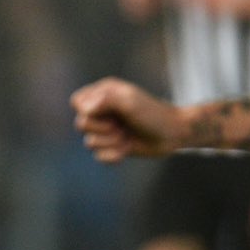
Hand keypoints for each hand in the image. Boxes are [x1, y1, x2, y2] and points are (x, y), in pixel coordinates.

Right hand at [70, 77, 184, 162]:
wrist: (173, 134)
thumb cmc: (153, 114)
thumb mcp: (130, 101)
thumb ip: (106, 100)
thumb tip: (85, 109)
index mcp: (103, 94)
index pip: (77, 101)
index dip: (87, 110)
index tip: (108, 111)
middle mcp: (101, 110)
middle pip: (81, 124)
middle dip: (103, 128)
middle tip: (122, 125)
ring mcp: (106, 129)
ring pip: (89, 142)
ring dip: (111, 142)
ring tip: (127, 136)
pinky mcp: (111, 146)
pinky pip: (98, 156)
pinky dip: (113, 155)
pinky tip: (126, 149)